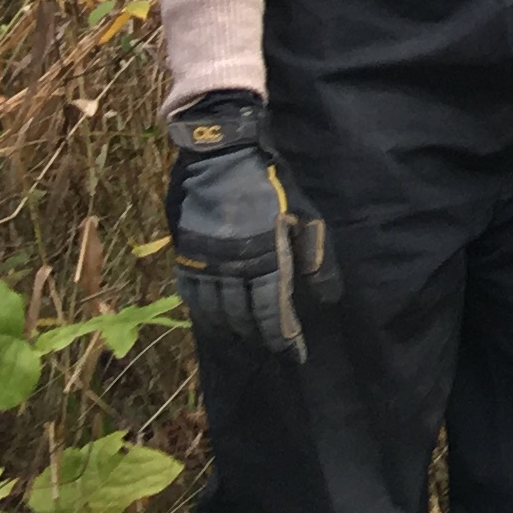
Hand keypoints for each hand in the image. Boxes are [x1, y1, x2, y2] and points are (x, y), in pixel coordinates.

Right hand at [165, 94, 332, 359]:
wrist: (221, 155)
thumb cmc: (271, 183)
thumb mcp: (304, 215)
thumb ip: (315, 257)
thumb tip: (328, 297)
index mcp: (264, 258)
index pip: (274, 312)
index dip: (285, 338)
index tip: (296, 357)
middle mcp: (231, 268)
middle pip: (243, 317)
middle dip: (260, 338)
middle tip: (272, 352)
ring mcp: (203, 263)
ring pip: (214, 312)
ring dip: (231, 331)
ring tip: (244, 343)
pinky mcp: (184, 254)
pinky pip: (190, 295)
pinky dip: (202, 313)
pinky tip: (212, 320)